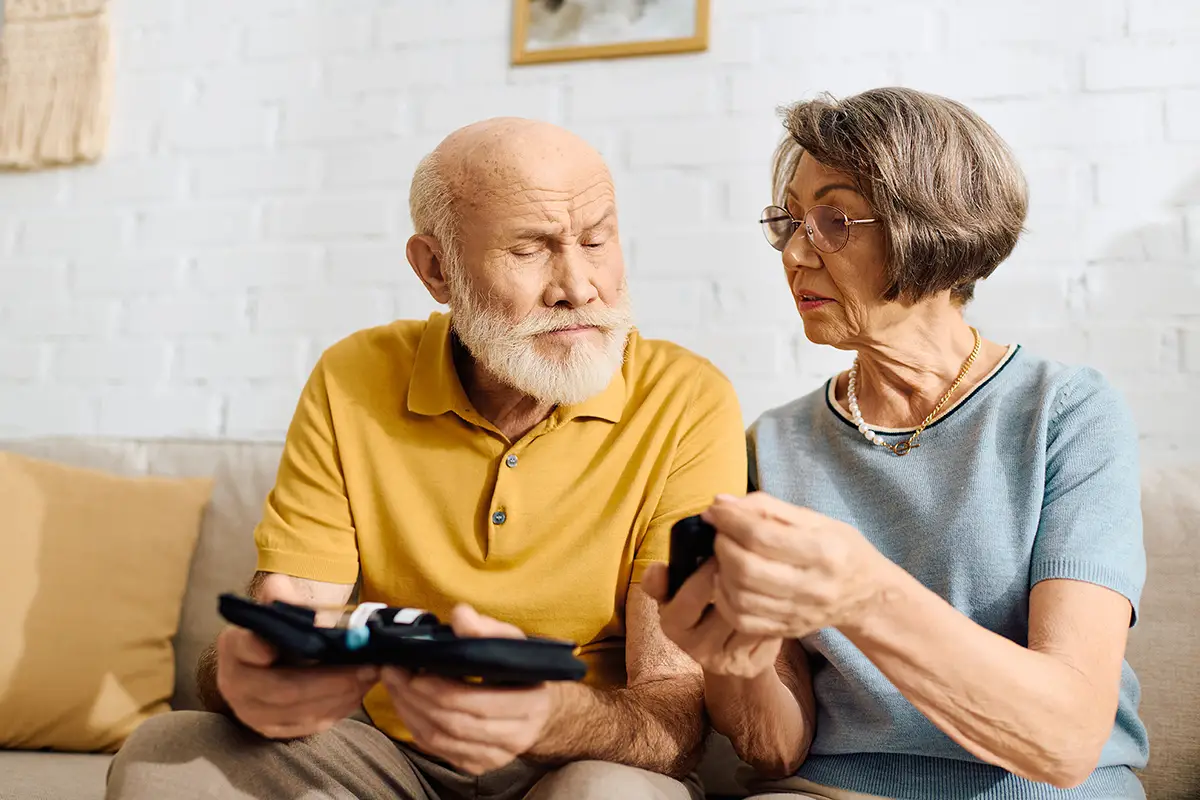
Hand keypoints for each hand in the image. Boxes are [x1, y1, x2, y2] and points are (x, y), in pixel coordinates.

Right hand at [216, 579, 378, 739]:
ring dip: (341, 696)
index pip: (246, 647)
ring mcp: (252, 712)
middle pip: (284, 689)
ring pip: (301, 712)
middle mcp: (235, 684)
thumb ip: (283, 596)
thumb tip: (289, 597)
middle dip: (330, 680)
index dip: (260, 648)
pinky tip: (358, 691)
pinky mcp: (273, 730)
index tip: (280, 647)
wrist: (277, 654)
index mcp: (234, 646)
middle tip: (366, 667)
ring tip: (370, 676)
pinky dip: (339, 709)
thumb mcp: (281, 602)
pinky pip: (310, 726)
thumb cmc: (282, 625)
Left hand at [382, 605, 555, 774]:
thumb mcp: (512, 642)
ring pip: (442, 740)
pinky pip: (439, 751)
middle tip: (393, 673)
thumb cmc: (521, 670)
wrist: (539, 708)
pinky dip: (416, 728)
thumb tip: (461, 615)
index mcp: (529, 703)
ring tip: (395, 686)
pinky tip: (407, 705)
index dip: (438, 687)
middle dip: (416, 697)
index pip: (473, 702)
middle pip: (453, 722)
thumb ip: (486, 629)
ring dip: (410, 713)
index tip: (413, 669)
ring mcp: (496, 756)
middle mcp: (516, 737)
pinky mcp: (478, 765)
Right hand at [642, 559, 781, 678]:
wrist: (725, 653)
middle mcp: (698, 650)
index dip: (706, 573)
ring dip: (760, 594)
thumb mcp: (674, 594)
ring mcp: (727, 662)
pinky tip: (771, 600)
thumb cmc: (699, 610)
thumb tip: (655, 569)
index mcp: (673, 626)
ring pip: (750, 619)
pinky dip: (772, 613)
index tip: (721, 553)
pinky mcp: (752, 666)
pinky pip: (768, 631)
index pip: (690, 598)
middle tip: (749, 559)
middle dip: (739, 581)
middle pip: (725, 609)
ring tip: (762, 575)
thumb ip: (661, 579)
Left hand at [705, 492, 891, 638]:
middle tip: (721, 533)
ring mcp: (799, 614)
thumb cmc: (840, 548)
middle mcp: (812, 587)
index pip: (762, 536)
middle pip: (747, 569)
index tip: (716, 510)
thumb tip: (720, 503)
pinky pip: (742, 620)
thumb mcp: (815, 519)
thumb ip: (767, 507)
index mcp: (823, 552)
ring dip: (720, 571)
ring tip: (725, 555)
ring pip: (740, 597)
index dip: (730, 520)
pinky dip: (724, 599)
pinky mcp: (787, 630)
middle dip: (722, 545)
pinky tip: (727, 581)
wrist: (867, 595)